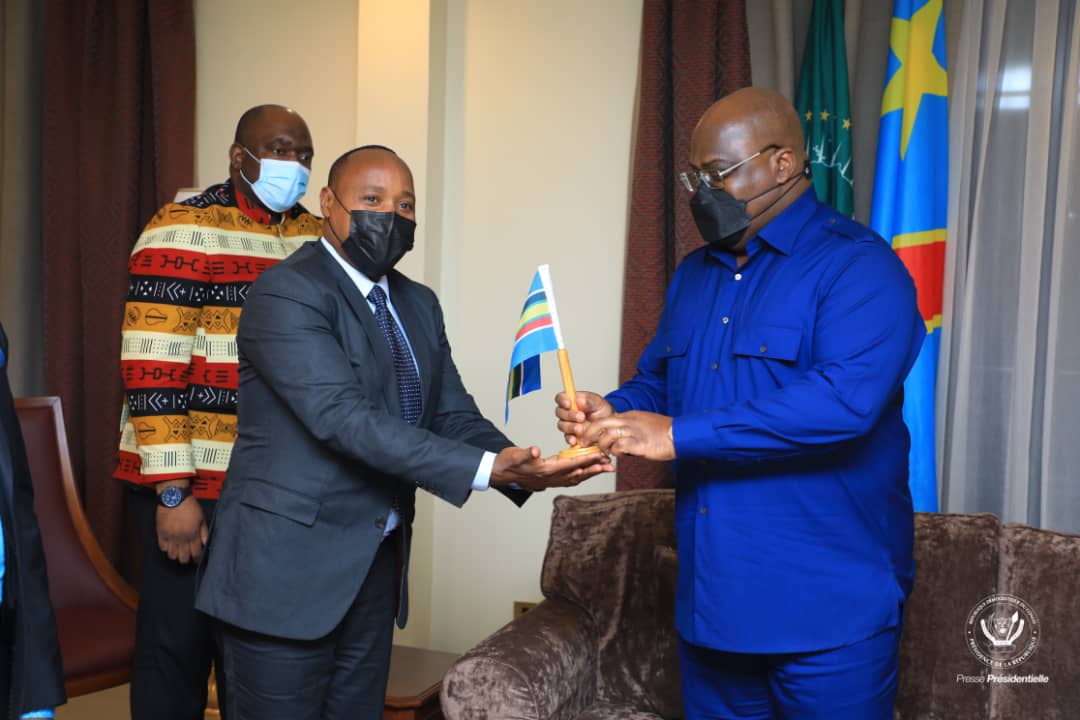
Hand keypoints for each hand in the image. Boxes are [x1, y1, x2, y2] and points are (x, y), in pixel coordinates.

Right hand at [155, 484, 207, 563]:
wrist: (174, 497)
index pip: (195, 553)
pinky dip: (166, 548)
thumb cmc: (189, 506)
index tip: (197, 558)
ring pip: (172, 555)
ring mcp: (170, 536)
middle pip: (183, 557)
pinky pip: (162, 547)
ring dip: (176, 555)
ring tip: (178, 551)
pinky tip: (170, 544)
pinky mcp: (161, 533)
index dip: (197, 558)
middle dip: (186, 559)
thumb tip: (206, 543)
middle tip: (187, 556)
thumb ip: (204, 532)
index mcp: (192, 534)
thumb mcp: (202, 518)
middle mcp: (181, 538)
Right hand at [490, 446, 613, 490]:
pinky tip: (589, 472)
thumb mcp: (515, 455)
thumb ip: (526, 453)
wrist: (499, 473)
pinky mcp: (550, 479)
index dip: (586, 459)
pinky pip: (570, 478)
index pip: (570, 463)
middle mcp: (550, 478)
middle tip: (611, 465)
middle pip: (578, 473)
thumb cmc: (508, 462)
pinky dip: (582, 475)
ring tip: (605, 468)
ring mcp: (551, 480)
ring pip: (576, 477)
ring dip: (591, 473)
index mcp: (545, 470)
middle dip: (595, 468)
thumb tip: (535, 450)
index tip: (600, 455)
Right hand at [554, 391, 613, 445]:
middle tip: (581, 417)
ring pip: (562, 425)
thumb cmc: (600, 410)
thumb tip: (579, 400)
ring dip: (571, 427)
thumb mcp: (597, 402)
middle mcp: (567, 412)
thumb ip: (588, 400)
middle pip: (560, 412)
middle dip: (570, 415)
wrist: (608, 424)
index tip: (569, 404)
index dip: (562, 400)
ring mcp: (568, 425)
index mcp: (571, 401)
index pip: (560, 398)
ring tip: (581, 429)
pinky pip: (567, 438)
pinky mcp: (572, 436)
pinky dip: (570, 439)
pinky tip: (575, 440)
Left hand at [582, 411, 675, 460]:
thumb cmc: (664, 433)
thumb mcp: (643, 424)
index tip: (586, 436)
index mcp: (629, 416)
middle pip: (601, 424)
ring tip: (604, 452)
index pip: (604, 419)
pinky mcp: (641, 443)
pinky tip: (618, 455)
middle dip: (589, 434)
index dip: (592, 428)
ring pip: (608, 435)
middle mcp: (630, 421)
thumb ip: (629, 427)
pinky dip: (616, 451)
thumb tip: (617, 436)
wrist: (681, 435)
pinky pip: (621, 446)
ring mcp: (635, 432)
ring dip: (602, 445)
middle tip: (583, 443)